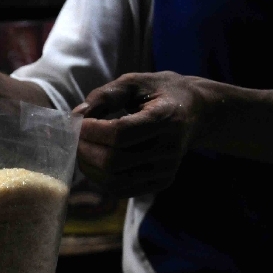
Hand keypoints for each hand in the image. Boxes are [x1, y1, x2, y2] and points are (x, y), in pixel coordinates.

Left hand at [74, 71, 214, 197]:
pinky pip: (121, 190)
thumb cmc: (160, 92)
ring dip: (89, 167)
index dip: (91, 130)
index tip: (78, 122)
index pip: (119, 134)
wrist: (197, 112)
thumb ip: (105, 95)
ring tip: (83, 149)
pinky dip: (100, 179)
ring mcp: (166, 170)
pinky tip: (96, 162)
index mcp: (166, 118)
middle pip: (113, 162)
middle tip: (76, 137)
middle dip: (85, 150)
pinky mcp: (161, 182)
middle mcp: (169, 149)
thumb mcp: (135, 82)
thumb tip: (77, 115)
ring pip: (114, 181)